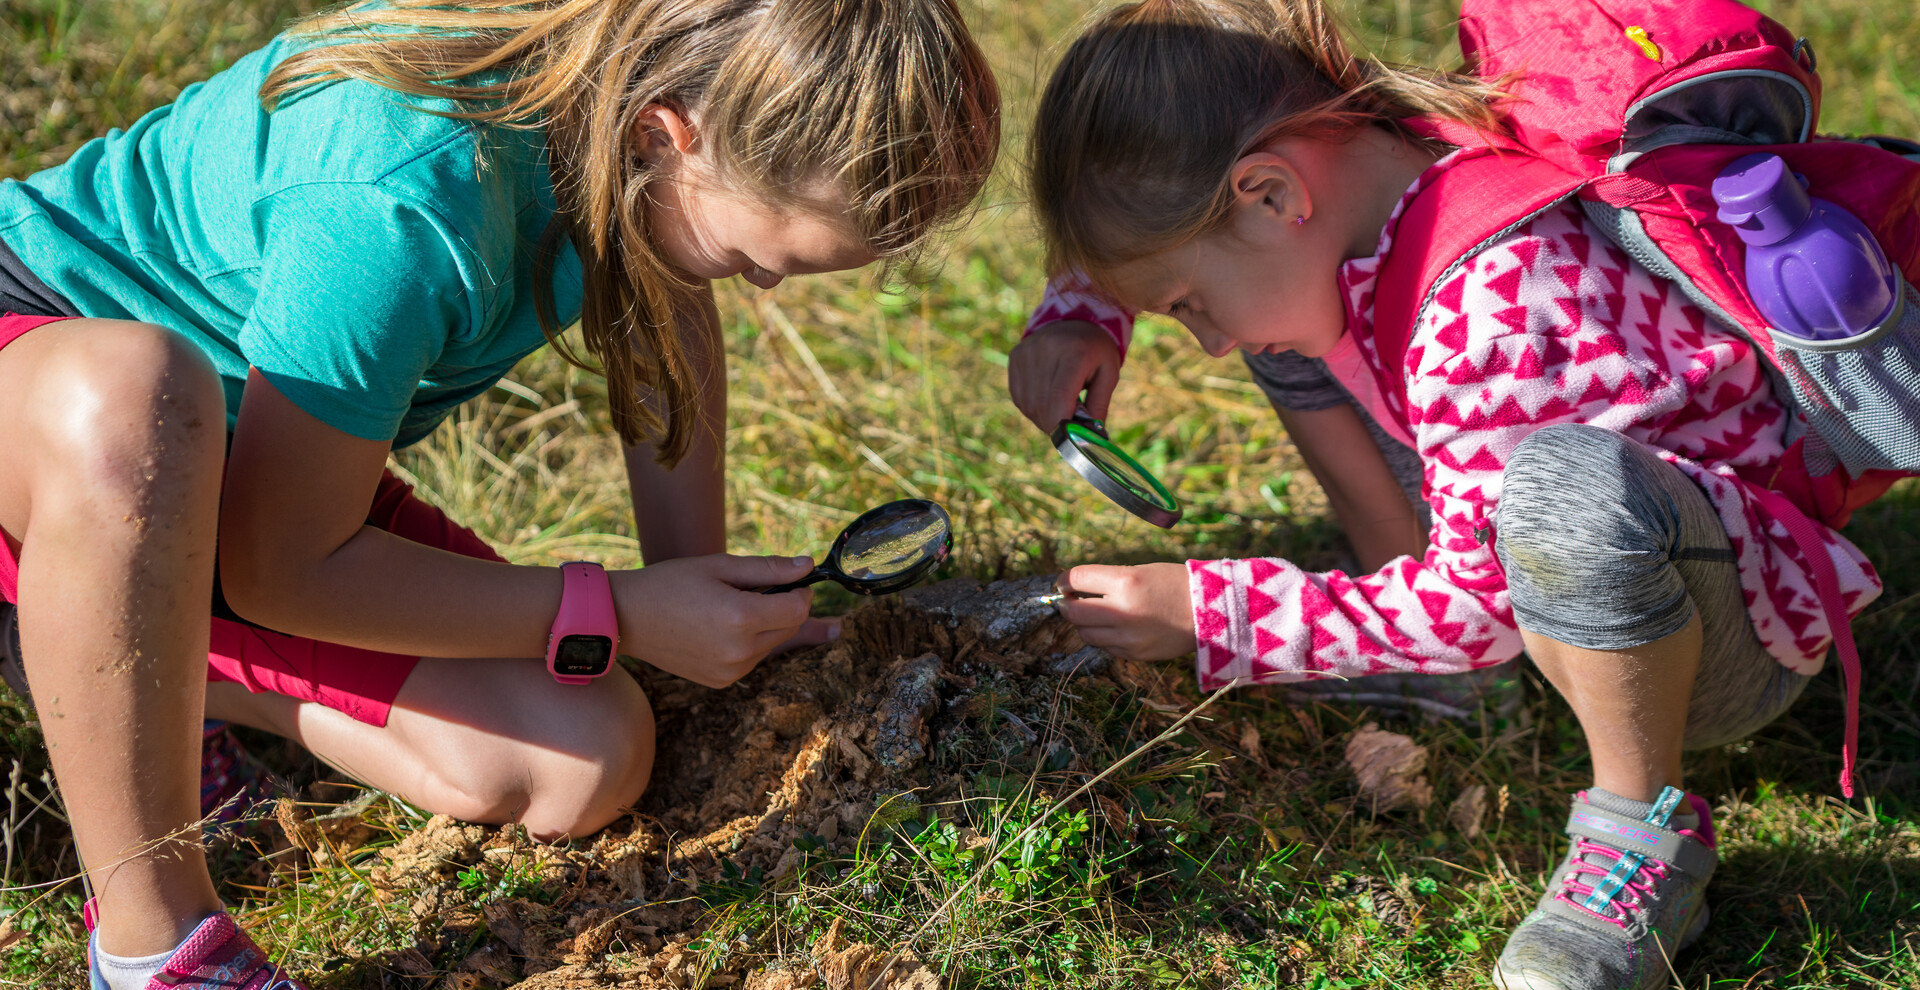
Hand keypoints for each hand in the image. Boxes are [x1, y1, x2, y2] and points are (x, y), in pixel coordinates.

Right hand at [613, 554, 819, 687]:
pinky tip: (720, 628)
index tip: (791, 580)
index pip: (799, 609)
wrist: (628, 618)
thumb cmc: (671, 583)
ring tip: (730, 607)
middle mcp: (740, 650)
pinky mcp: (722, 681)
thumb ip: (768, 568)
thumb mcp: (720, 566)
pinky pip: (753, 659)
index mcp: (741, 617)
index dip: (801, 591)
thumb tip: (808, 565)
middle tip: (756, 589)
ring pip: (772, 644)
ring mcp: (731, 670)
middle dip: (784, 607)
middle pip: (789, 628)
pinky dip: (749, 642)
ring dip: (767, 625)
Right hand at [1008, 321, 1121, 432]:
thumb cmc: (1096, 350)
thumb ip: (1099, 406)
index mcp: (1074, 353)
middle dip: (1054, 424)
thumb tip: (1088, 439)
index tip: (1070, 437)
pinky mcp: (1015, 356)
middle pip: (1042, 406)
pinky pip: (1019, 396)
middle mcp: (1046, 349)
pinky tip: (1046, 397)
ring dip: (1042, 416)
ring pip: (1028, 405)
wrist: (1074, 317)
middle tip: (1067, 424)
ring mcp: (1027, 352)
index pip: (1059, 398)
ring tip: (1058, 406)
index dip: (1062, 424)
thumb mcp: (1108, 375)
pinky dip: (1032, 406)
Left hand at [1054, 562, 1195, 661]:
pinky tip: (1115, 627)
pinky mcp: (1135, 653)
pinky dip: (1104, 637)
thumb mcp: (1141, 571)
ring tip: (1094, 615)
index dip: (1065, 580)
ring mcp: (1128, 636)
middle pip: (1073, 612)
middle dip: (1067, 604)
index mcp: (1124, 581)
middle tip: (1070, 600)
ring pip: (1085, 634)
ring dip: (1084, 624)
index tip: (1065, 583)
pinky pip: (1105, 647)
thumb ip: (1108, 580)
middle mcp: (1122, 610)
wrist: (1209, 611)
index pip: (1076, 579)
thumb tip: (1075, 589)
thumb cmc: (1175, 584)